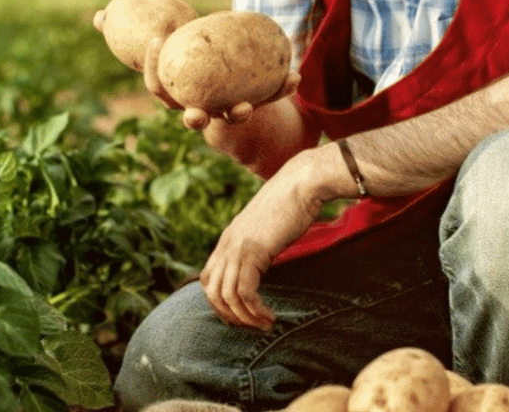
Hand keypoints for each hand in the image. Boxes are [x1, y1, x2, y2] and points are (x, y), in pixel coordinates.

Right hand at [142, 35, 300, 130]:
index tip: (156, 40)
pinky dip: (282, 88)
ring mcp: (227, 109)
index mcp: (176, 92)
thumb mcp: (188, 39)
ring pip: (232, 116)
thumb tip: (151, 0)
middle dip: (194, 119)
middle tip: (195, 115)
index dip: (151, 65)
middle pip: (193, 119)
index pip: (157, 85)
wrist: (231, 69)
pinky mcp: (254, 103)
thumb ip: (177, 29)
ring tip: (245, 107)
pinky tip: (295, 76)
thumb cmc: (199, 46)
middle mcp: (200, 106)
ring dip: (239, 113)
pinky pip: (268, 99)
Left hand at [199, 160, 319, 329]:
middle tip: (252, 325)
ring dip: (245, 317)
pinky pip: (244, 292)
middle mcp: (226, 244)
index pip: (208, 279)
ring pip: (226, 296)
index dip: (219, 302)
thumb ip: (257, 246)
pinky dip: (255, 309)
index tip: (241, 314)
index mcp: (227, 239)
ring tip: (264, 324)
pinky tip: (269, 316)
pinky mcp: (252, 252)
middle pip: (212, 292)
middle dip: (230, 316)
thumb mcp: (266, 228)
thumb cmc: (291, 204)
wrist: (300, 184)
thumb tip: (263, 263)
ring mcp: (237, 248)